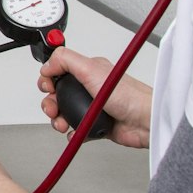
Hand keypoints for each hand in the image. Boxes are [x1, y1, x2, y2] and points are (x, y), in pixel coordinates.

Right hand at [37, 48, 151, 148]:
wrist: (144, 122)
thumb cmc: (128, 96)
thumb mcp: (91, 69)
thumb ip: (66, 60)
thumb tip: (47, 64)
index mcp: (88, 71)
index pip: (59, 71)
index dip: (49, 79)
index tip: (49, 87)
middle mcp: (89, 87)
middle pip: (58, 94)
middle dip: (51, 103)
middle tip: (54, 109)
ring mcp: (92, 106)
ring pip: (64, 113)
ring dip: (58, 120)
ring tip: (63, 123)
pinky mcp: (96, 124)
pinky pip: (76, 129)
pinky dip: (72, 132)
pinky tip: (76, 132)